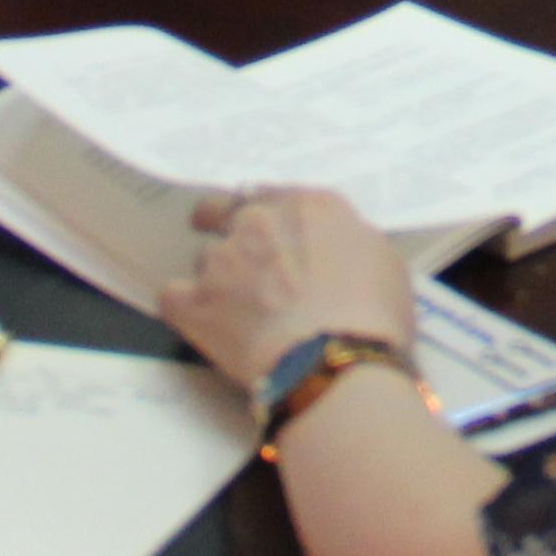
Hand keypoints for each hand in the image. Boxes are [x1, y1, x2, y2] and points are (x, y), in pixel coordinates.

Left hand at [158, 185, 415, 393]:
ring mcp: (223, 260)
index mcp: (309, 206)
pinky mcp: (196, 303)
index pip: (273, 194)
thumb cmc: (373, 315)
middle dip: (224, 227)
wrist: (338, 361)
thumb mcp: (382, 260)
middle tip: (235, 256)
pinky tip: (197, 323)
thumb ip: (345, 241)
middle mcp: (260, 221)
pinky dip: (183, 307)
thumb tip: (331, 249)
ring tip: (234, 312)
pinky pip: (173, 296)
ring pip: (204, 258)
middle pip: (224, 211)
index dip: (266, 213)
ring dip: (215, 278)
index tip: (265, 228)